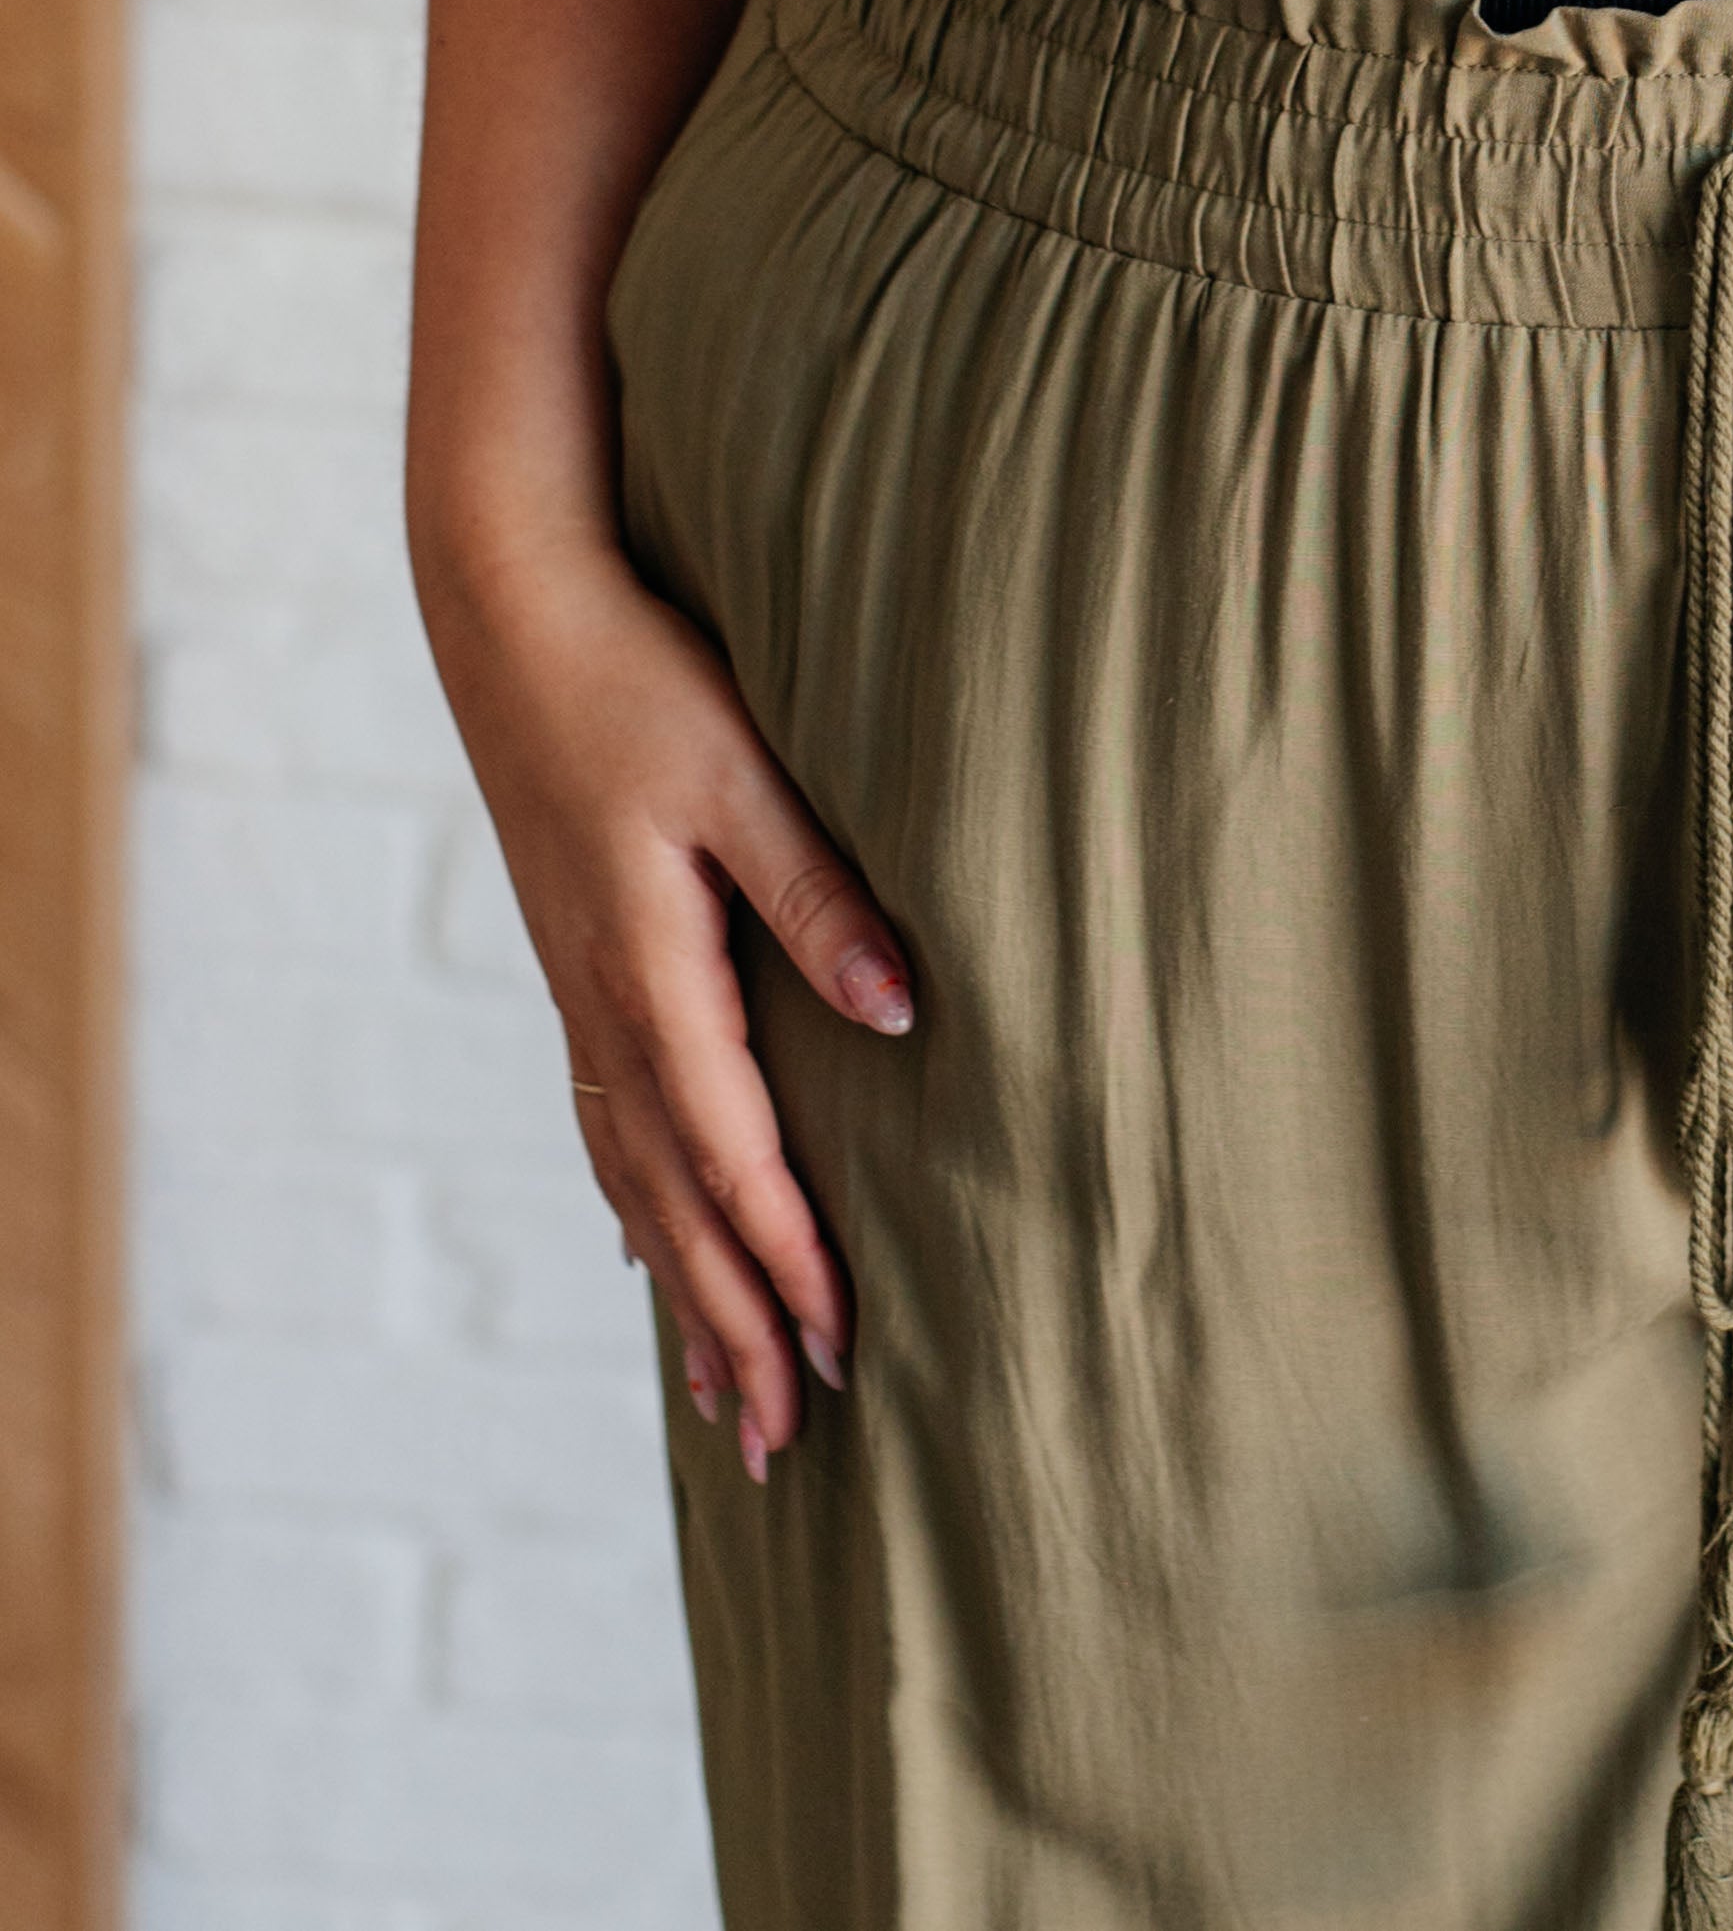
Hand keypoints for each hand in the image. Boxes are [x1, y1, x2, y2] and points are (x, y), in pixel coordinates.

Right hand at [425, 534, 915, 1481]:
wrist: (506, 611)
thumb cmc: (634, 679)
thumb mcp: (742, 777)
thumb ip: (820, 898)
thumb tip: (903, 1018)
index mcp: (652, 974)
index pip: (733, 1159)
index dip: (787, 1264)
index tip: (840, 1358)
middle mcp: (605, 1008)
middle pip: (673, 1205)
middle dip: (731, 1325)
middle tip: (780, 1445)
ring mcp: (579, 991)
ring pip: (634, 1178)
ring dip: (682, 1288)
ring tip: (721, 1394)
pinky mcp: (574, 960)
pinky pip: (606, 1120)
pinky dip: (634, 1203)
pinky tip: (643, 1249)